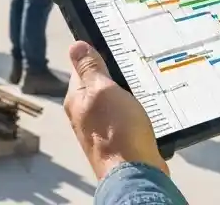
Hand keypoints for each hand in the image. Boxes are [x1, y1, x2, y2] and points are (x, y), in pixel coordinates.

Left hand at [64, 41, 166, 179]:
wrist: (134, 173)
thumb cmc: (117, 131)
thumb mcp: (103, 90)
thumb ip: (90, 69)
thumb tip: (75, 45)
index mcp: (76, 99)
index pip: (82, 67)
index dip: (98, 57)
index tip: (116, 51)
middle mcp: (84, 114)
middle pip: (98, 85)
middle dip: (114, 77)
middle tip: (133, 70)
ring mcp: (99, 129)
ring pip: (113, 102)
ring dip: (126, 95)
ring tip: (141, 90)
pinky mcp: (116, 140)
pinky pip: (123, 118)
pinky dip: (133, 112)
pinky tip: (144, 111)